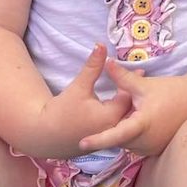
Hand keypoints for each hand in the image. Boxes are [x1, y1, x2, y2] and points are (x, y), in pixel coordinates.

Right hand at [36, 44, 132, 158]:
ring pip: (124, 118)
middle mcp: (113, 128)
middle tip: (141, 80)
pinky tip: (121, 107)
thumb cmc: (62, 110)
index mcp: (111, 115)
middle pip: (130, 108)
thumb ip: (93, 66)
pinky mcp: (102, 142)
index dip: (133, 81)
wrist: (44, 135)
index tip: (141, 70)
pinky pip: (117, 126)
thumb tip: (101, 44)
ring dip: (128, 106)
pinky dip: (121, 115)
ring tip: (135, 92)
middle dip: (135, 95)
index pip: (128, 95)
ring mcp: (108, 137)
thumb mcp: (79, 86)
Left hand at [78, 60, 186, 157]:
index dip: (98, 139)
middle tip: (125, 108)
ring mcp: (151, 148)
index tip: (81, 143)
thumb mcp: (144, 85)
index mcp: (140, 126)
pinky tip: (146, 119)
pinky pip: (137, 143)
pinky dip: (135, 133)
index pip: (115, 135)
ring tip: (141, 112)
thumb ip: (122, 77)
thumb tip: (106, 63)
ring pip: (128, 141)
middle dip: (115, 125)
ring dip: (126, 129)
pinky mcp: (155, 149)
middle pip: (119, 137)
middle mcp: (144, 143)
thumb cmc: (171, 91)